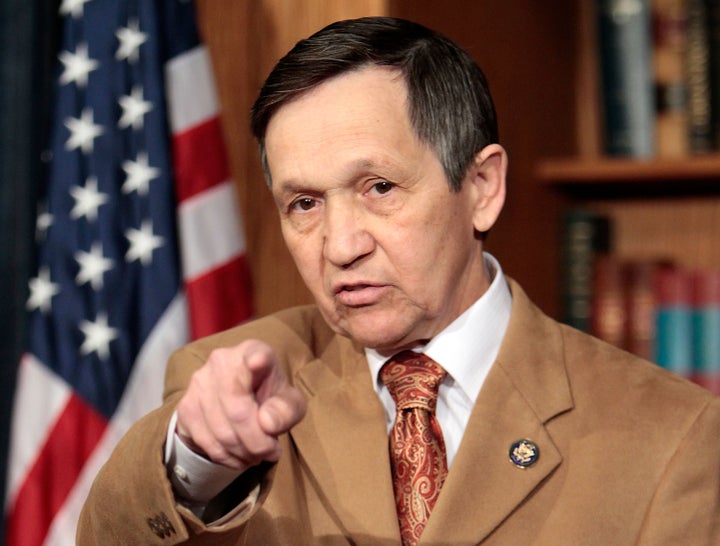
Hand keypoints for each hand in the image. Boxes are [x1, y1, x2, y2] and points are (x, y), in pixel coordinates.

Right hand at [175, 339, 306, 469]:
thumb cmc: (270, 398)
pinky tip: (239, 456)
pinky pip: (205, 441)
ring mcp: (198, 383)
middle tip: (271, 452)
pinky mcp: (185, 406)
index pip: (254, 354)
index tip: (259, 361)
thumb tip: (267, 423)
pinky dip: (226, 457)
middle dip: (257, 442)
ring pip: (221, 432)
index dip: (257, 359)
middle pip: (238, 411)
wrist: (238, 401)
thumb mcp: (290, 403)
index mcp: (253, 352)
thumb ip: (286, 410)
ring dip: (243, 452)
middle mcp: (221, 361)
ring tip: (257, 455)